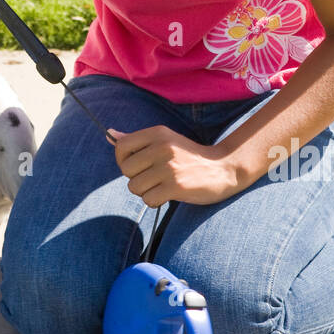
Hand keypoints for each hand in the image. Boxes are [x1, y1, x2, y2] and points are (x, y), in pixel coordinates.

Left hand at [106, 125, 239, 207]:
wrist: (224, 168)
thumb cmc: (189, 157)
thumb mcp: (165, 141)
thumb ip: (137, 141)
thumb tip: (109, 135)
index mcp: (157, 133)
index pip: (121, 147)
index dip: (122, 161)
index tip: (135, 167)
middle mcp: (162, 147)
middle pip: (126, 169)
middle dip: (135, 178)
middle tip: (152, 178)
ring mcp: (169, 167)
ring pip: (135, 186)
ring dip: (145, 191)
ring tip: (161, 186)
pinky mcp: (176, 186)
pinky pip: (148, 199)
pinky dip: (155, 201)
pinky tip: (167, 195)